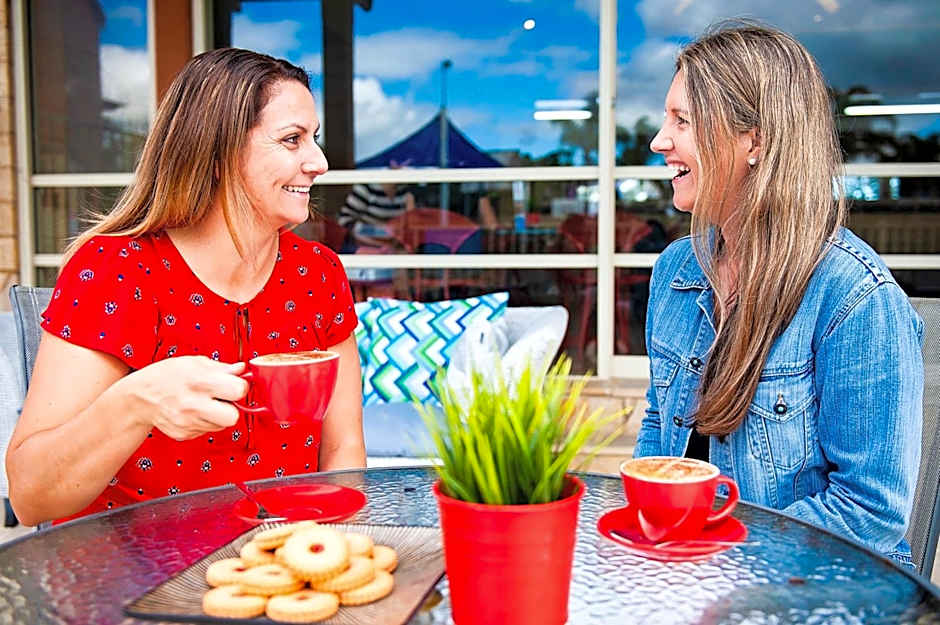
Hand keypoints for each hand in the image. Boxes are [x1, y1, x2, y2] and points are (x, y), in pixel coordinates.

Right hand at [115, 357, 247, 440]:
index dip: (240, 387)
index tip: (234, 384)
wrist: (139, 397)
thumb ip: (221, 368)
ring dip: (218, 415)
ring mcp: (188, 423)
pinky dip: (204, 421)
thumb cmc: (166, 376)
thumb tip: (241, 370)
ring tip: (203, 402)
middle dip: (232, 408)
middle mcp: (193, 405)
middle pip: (233, 417)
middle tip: (223, 399)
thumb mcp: (193, 362)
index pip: (238, 391)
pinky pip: (207, 430)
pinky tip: (193, 411)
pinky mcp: (184, 435)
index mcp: (200, 382)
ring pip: (221, 425)